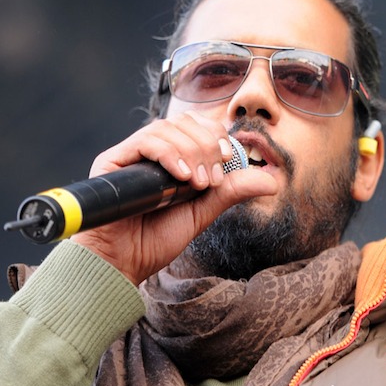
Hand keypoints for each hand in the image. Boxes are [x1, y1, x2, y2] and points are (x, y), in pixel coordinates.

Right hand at [72, 112, 277, 284]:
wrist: (125, 262)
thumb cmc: (158, 238)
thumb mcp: (203, 211)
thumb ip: (231, 191)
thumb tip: (273, 180)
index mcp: (173, 157)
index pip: (197, 126)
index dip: (215, 135)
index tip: (225, 160)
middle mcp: (152, 151)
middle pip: (184, 123)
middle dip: (206, 145)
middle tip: (210, 180)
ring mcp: (132, 153)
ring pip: (166, 128)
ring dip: (190, 151)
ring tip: (196, 183)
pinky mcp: (112, 160)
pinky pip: (145, 141)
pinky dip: (168, 153)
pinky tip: (180, 176)